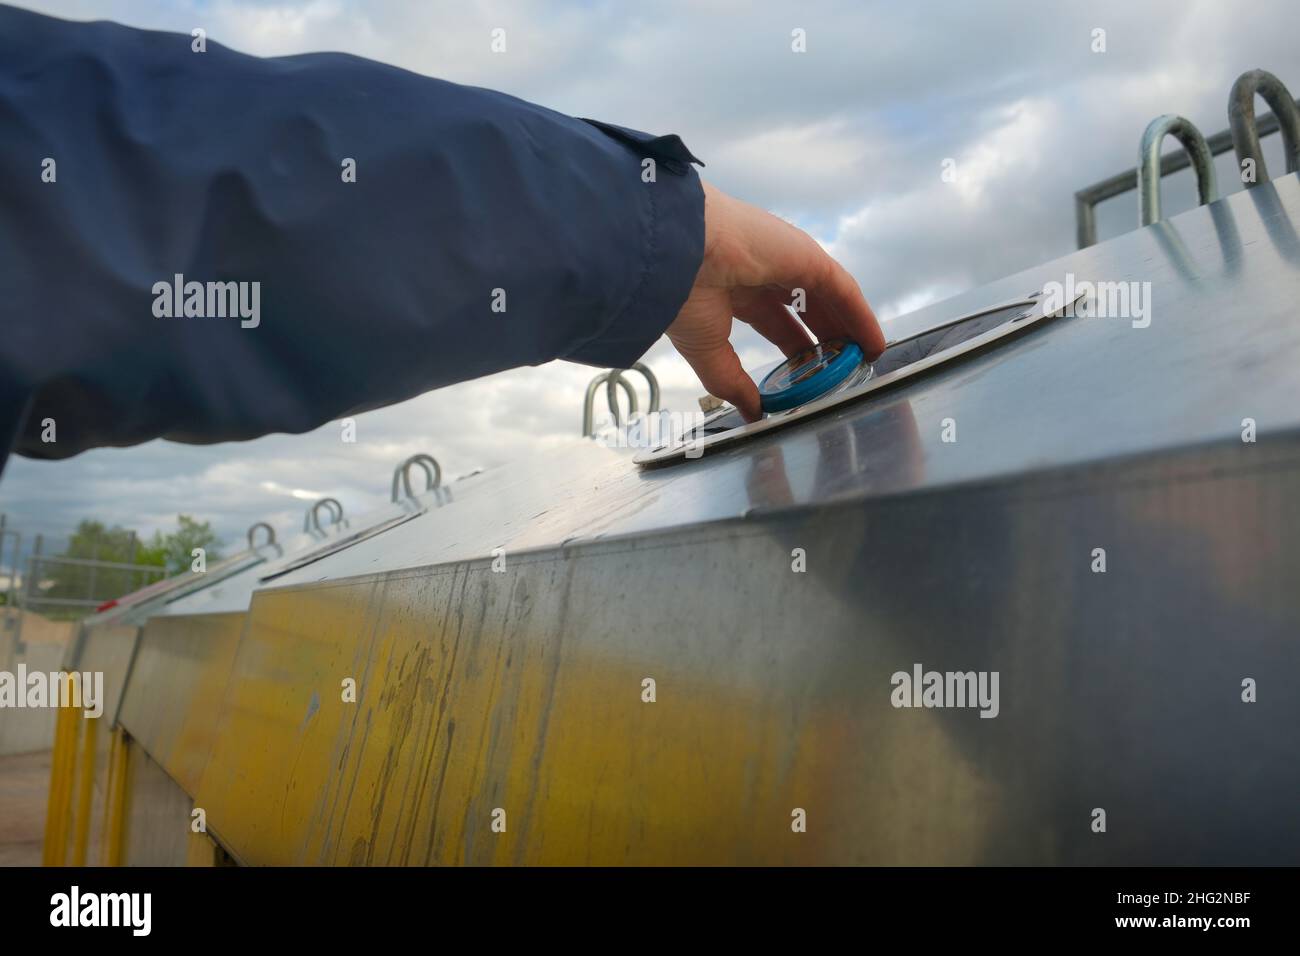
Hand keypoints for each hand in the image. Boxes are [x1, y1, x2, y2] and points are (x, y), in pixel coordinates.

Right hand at [667, 181, 884, 420]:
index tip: (808, 371)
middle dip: (825, 337)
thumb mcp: (709, 352)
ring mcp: (786, 260)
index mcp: (733, 289)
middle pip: (807, 309)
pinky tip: (872, 342)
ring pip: (828, 298)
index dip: (794, 347)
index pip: (774, 320)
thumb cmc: (681, 298)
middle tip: (841, 366)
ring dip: (848, 327)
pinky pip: (842, 290)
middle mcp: (762, 272)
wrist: (678, 256)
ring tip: (864, 356)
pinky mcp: (807, 255)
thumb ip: (733, 383)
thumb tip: (752, 413)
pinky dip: (860, 316)